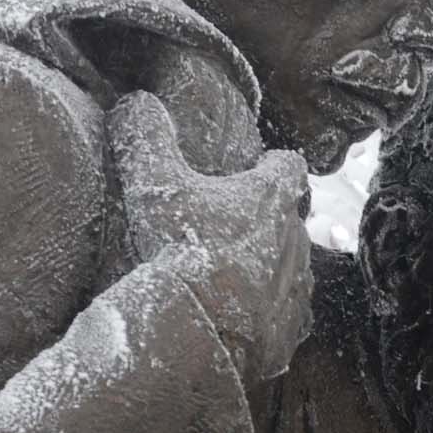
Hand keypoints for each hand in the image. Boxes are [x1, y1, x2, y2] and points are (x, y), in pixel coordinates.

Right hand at [109, 91, 312, 382]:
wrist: (197, 332)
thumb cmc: (179, 249)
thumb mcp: (155, 184)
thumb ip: (146, 136)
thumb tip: (135, 100)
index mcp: (271, 196)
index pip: (289, 165)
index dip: (273, 164)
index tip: (257, 166)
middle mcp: (296, 238)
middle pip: (293, 219)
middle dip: (270, 220)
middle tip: (234, 227)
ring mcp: (297, 288)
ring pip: (295, 269)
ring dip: (273, 268)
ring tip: (237, 277)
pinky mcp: (290, 332)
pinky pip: (288, 317)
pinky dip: (269, 315)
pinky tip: (241, 321)